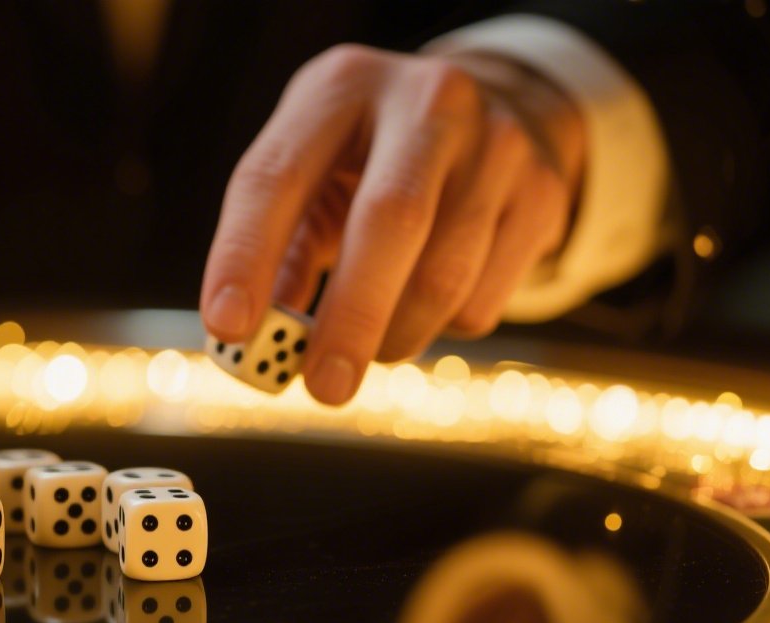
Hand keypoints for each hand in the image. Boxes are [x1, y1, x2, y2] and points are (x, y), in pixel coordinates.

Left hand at [200, 45, 584, 404]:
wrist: (497, 110)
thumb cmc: (369, 161)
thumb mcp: (314, 174)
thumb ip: (278, 254)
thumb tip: (249, 347)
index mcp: (341, 88)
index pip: (277, 175)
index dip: (245, 255)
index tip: (227, 327)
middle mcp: (426, 100)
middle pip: (391, 220)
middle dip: (350, 317)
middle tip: (323, 388)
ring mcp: (496, 143)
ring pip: (444, 276)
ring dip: (394, 337)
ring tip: (366, 350)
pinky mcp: (542, 193)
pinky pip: (483, 299)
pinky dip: (440, 327)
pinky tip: (426, 303)